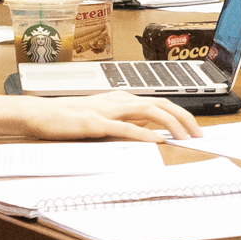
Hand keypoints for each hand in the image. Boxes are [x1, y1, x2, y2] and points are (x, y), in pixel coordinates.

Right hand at [21, 92, 203, 141]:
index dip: (181, 114)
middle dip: (184, 118)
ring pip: (147, 111)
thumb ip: (126, 122)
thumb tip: (151, 131)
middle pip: (160, 104)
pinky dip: (142, 133)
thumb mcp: (104, 118)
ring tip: (183, 137)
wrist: (41, 114)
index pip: (159, 103)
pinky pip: (123, 127)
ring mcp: (107, 110)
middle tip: (199, 135)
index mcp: (122, 99)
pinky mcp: (95, 123)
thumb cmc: (70, 118)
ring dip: (169, 124)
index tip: (195, 129)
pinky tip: (154, 140)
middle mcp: (118, 100)